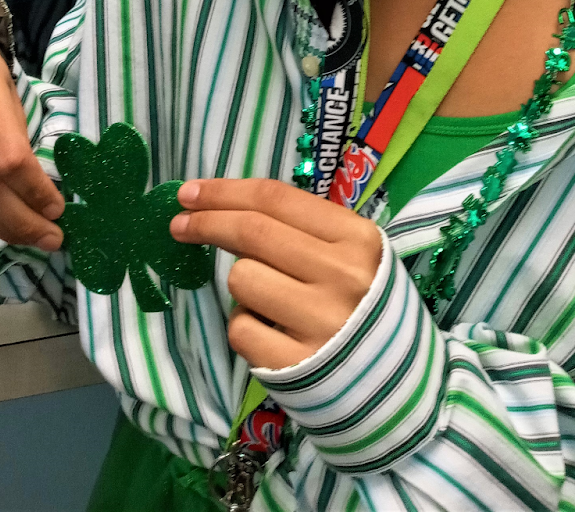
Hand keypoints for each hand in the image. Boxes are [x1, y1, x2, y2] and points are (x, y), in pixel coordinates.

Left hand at [170, 179, 381, 367]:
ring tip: (268, 300)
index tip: (190, 192)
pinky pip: (240, 328)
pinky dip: (245, 325)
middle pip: (252, 231)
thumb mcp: (352, 256)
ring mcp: (320, 322)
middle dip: (206, 221)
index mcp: (357, 238)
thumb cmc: (364, 307)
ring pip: (241, 278)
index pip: (276, 199)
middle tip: (179, 223)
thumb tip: (228, 204)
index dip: (225, 190)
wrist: (396, 384)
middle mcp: (341, 275)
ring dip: (241, 283)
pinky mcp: (295, 366)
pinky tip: (270, 332)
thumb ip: (304, 229)